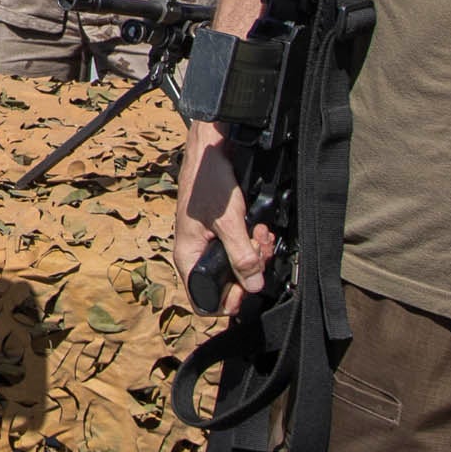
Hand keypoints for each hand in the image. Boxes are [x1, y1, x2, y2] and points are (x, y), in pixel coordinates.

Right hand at [171, 124, 275, 316]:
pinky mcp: (223, 231)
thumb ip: (241, 256)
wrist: (210, 150)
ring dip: (256, 253)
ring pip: (237, 264)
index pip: (202, 300)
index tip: (248, 287)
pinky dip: (254, 241)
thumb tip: (253, 286)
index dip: (228, 301)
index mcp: (188, 256)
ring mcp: (211, 242)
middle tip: (260, 251)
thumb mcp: (228, 221)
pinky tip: (260, 228)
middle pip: (226, 283)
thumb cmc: (208, 181)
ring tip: (261, 234)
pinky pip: (241, 247)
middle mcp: (197, 253)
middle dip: (249, 271)